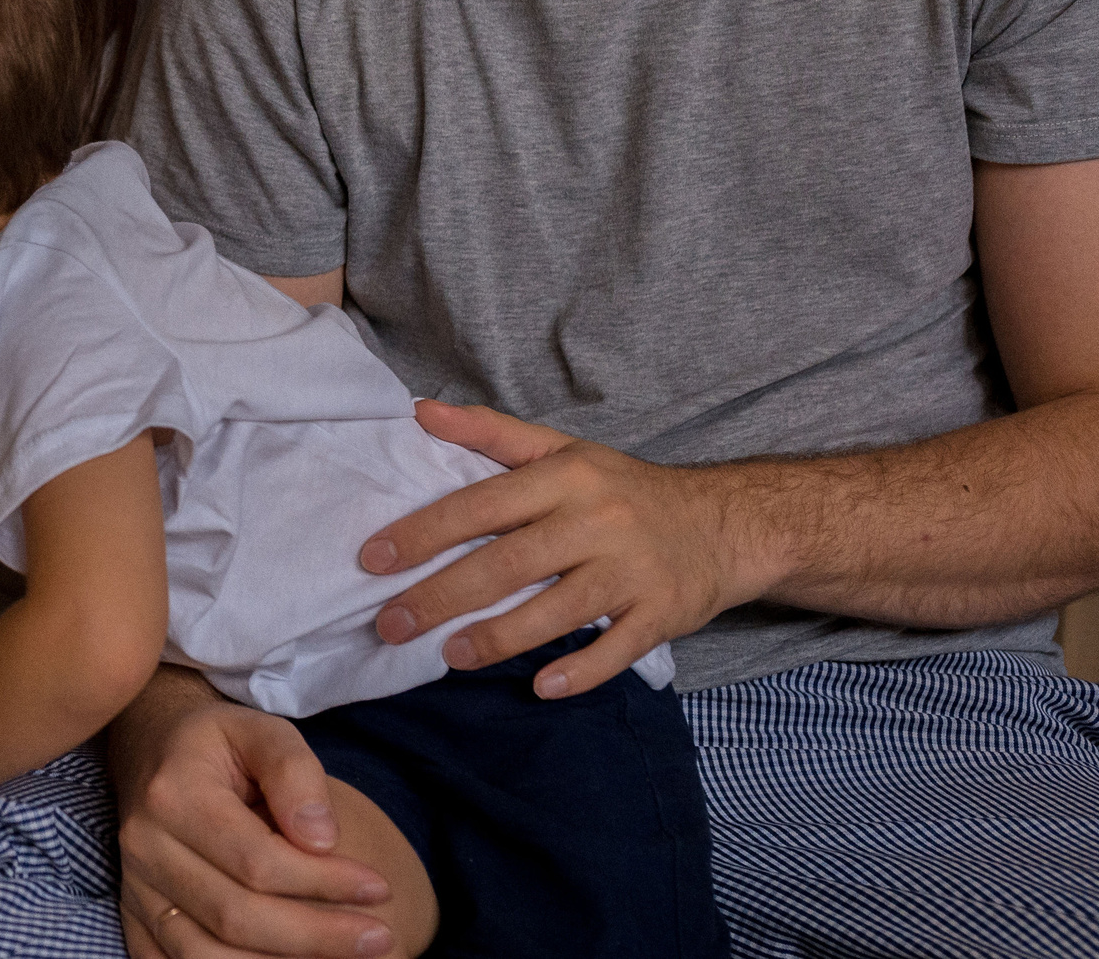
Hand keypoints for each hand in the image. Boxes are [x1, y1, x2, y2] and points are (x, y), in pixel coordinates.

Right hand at [111, 670, 399, 957]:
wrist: (152, 752)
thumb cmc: (219, 744)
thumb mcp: (261, 730)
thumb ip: (294, 772)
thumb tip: (321, 840)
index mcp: (174, 794)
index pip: (257, 860)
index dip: (324, 882)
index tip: (379, 887)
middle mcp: (145, 847)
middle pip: (235, 917)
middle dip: (315, 936)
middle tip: (378, 939)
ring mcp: (135, 889)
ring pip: (204, 956)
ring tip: (340, 957)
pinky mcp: (135, 918)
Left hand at [362, 400, 765, 698]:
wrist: (724, 522)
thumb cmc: (622, 489)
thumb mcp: (560, 449)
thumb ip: (490, 433)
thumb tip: (419, 411)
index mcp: (565, 478)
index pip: (482, 505)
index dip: (425, 532)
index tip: (374, 559)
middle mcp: (597, 521)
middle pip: (509, 564)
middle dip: (442, 596)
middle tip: (391, 625)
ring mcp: (632, 571)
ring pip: (557, 610)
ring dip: (498, 638)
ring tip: (448, 656)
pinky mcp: (661, 613)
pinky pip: (616, 649)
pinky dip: (580, 671)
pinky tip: (540, 687)